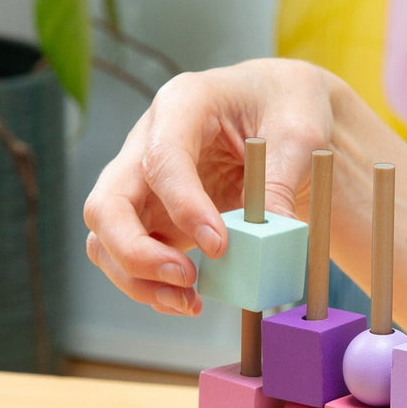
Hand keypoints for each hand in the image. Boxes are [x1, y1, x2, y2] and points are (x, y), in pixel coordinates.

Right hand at [82, 58, 334, 314]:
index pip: (161, 158)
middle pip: (107, 204)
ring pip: (106, 238)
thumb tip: (271, 237)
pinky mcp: (154, 217)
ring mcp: (144, 184)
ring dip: (138, 279)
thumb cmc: (287, 107)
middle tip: (186, 278)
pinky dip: (153, 285)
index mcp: (182, 104)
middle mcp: (147, 144)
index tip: (219, 245)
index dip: (183, 206)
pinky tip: (189, 300)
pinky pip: (132, 257)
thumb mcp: (300, 133)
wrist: (281, 111)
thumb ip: (282, 181)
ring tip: (189, 302)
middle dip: (135, 251)